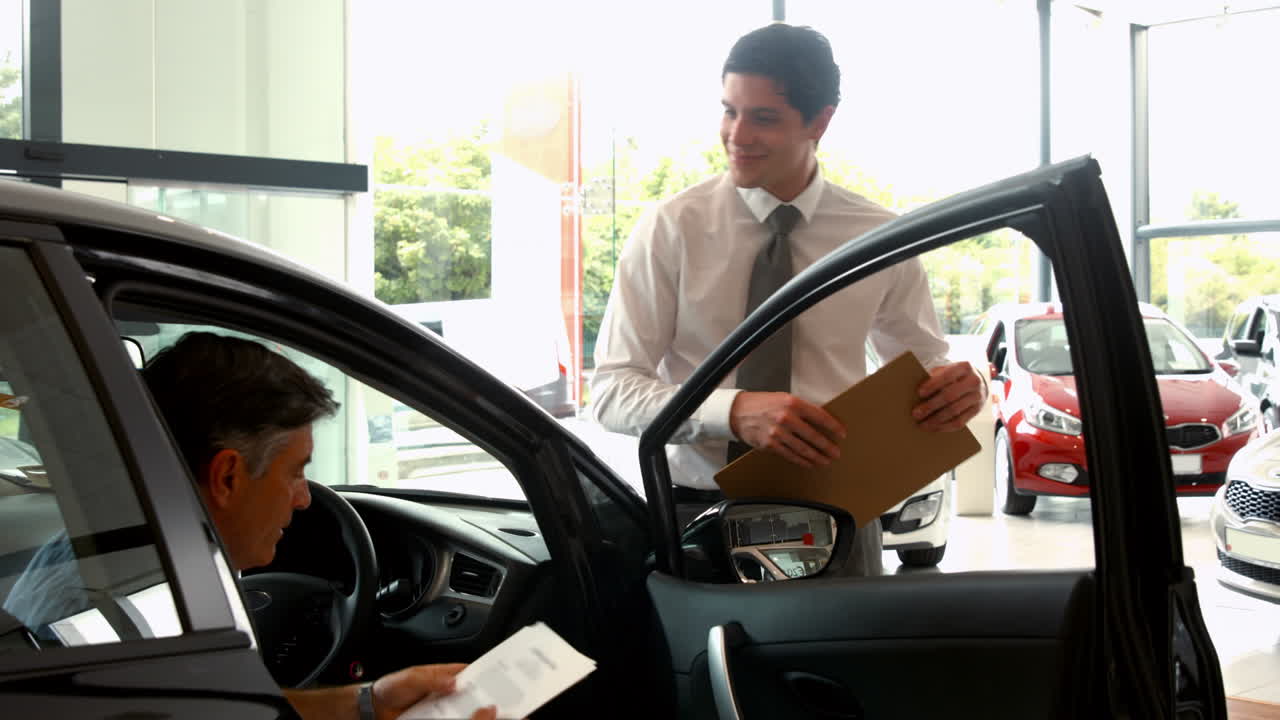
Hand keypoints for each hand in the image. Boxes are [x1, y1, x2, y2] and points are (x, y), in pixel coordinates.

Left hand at [372, 663, 495, 719]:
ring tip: (480, 713)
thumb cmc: (390, 688)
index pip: (468, 672)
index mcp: (442, 676)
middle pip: (469, 693)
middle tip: (493, 699)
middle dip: (481, 696)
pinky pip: (452, 719)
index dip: (483, 674)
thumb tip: (453, 682)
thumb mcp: (410, 678)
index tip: (496, 678)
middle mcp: (445, 692)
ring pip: (463, 710)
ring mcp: (441, 708)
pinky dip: (459, 719)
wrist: (374, 709)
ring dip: (471, 711)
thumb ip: (430, 679)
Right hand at [729, 391, 845, 467]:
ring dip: (817, 457)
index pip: (819, 416)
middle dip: (827, 446)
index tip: (842, 434)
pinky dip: (802, 461)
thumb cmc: (762, 404)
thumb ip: (801, 409)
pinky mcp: (770, 445)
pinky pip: (790, 455)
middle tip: (836, 453)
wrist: (738, 412)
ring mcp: (777, 433)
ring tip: (826, 461)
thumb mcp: (783, 399)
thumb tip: (821, 422)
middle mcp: (786, 418)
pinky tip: (809, 463)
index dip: (833, 427)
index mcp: (792, 403)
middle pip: (813, 436)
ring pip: (803, 449)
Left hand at [913, 362, 983, 431]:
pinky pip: (960, 422)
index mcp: (964, 367)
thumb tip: (915, 393)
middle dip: (931, 406)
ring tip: (922, 424)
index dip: (933, 385)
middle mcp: (974, 381)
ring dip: (936, 420)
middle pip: (950, 396)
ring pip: (954, 411)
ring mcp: (977, 397)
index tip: (919, 393)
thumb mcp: (945, 370)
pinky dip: (945, 427)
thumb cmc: (954, 376)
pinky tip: (934, 428)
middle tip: (916, 414)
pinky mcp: (977, 410)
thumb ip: (934, 377)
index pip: (947, 377)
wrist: (977, 382)